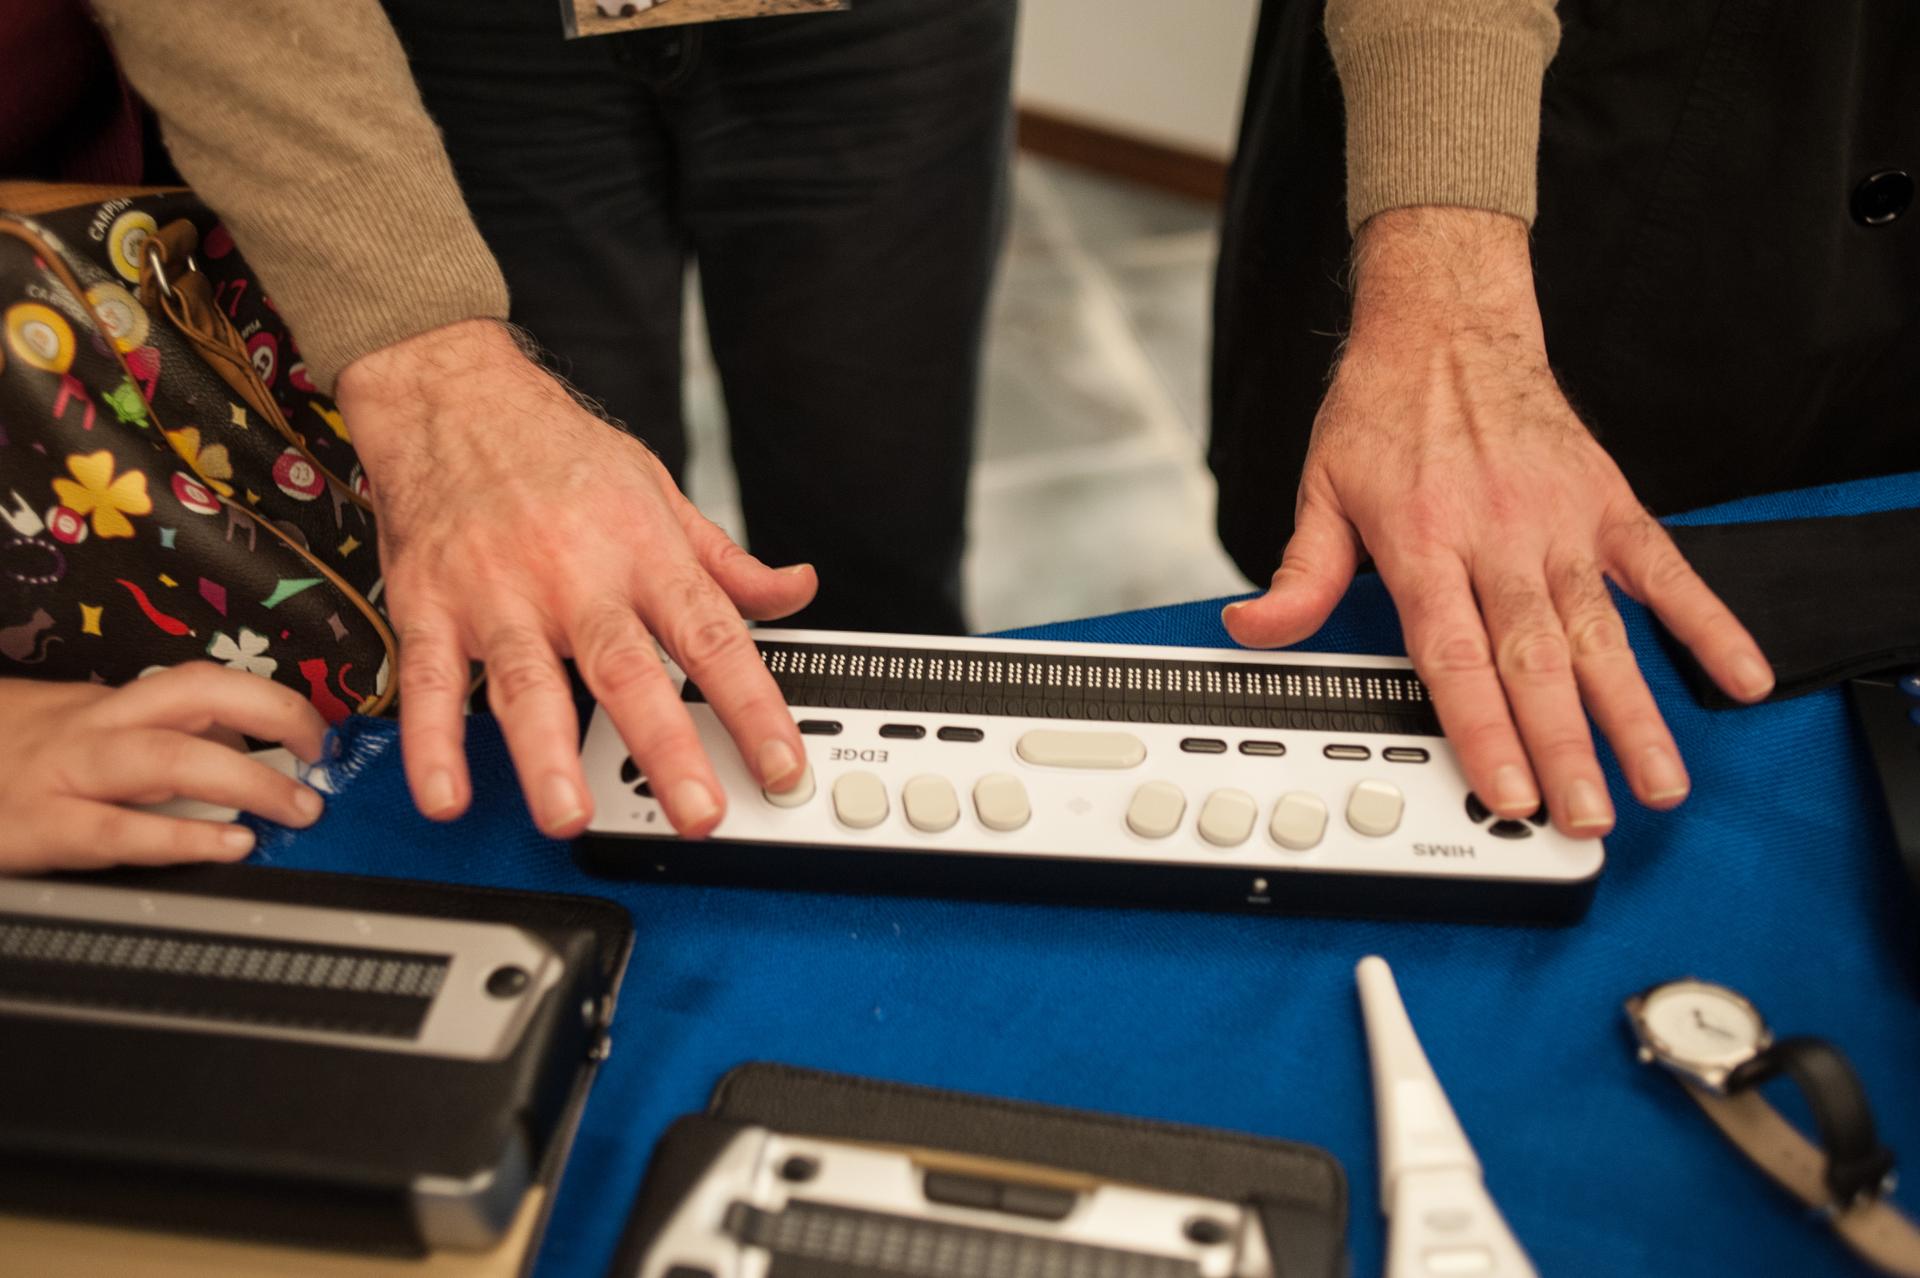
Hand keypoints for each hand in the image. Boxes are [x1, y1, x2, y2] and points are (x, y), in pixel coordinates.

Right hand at [0, 665, 328, 871]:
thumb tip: (232, 754)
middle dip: (275, 716)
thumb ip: (144, 739)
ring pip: (170, 757)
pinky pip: (123, 831)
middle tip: (321, 752)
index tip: (317, 730)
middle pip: (198, 696)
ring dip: (248, 781)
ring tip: (297, 805)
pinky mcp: (43, 829)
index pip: (202, 683)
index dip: (270, 701)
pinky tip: (231, 847)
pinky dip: (183, 840)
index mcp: (104, 705)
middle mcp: (91, 726)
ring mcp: (66, 774)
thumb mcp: (68, 732)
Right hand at [334, 320, 815, 838]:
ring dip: (547, 755)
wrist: (454, 394)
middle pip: (627, 670)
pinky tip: (447, 795)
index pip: (713, 638)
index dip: (753, 704)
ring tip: (568, 815)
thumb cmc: (560, 451)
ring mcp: (498, 592)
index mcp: (643, 552)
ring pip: (527, 683)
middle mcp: (576, 576)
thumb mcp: (660, 492)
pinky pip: (430, 680)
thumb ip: (726, 562)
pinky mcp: (430, 604)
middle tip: (697, 812)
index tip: (782, 763)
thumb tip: (797, 591)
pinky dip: (433, 741)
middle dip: (665, 748)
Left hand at [1223, 207, 1772, 836]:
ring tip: (1661, 782)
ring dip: (1634, 714)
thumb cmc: (1385, 409)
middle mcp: (1499, 538)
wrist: (1446, 322)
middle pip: (1536, 662)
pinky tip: (1740, 677)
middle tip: (1588, 818)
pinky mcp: (1608, 503)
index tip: (1507, 793)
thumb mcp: (1320, 487)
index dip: (1484, 731)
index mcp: (1424, 543)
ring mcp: (1561, 523)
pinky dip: (1706, 622)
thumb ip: (1300, 573)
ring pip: (1602, 634)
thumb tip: (1253, 632)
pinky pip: (1665, 571)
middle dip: (1565, 748)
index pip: (1456, 658)